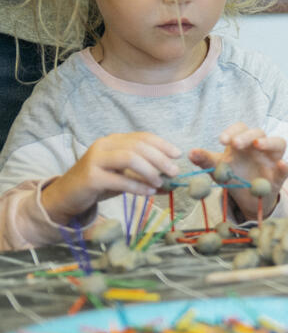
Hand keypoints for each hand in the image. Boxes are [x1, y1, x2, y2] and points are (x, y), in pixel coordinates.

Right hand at [41, 133, 180, 223]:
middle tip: (173, 172)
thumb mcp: (123, 176)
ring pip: (130, 158)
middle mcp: (103, 145)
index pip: (142, 136)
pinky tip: (148, 193)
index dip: (162, 144)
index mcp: (113, 141)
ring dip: (149, 171)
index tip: (177, 154)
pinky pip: (120, 179)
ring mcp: (95, 160)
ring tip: (159, 183)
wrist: (66, 196)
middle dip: (160, 158)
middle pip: (138, 146)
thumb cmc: (98, 183)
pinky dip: (137, 186)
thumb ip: (144, 175)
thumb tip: (170, 182)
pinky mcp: (90, 177)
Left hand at [190, 123, 287, 218]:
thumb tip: (190, 153)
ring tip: (258, 145)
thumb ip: (206, 160)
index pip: (241, 128)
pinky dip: (284, 166)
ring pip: (278, 143)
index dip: (232, 131)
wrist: (247, 198)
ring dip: (269, 142)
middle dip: (246, 136)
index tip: (221, 141)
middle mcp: (260, 147)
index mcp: (243, 142)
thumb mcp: (218, 169)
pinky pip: (285, 169)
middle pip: (258, 132)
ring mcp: (272, 159)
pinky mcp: (279, 176)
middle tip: (235, 144)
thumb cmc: (234, 176)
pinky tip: (281, 165)